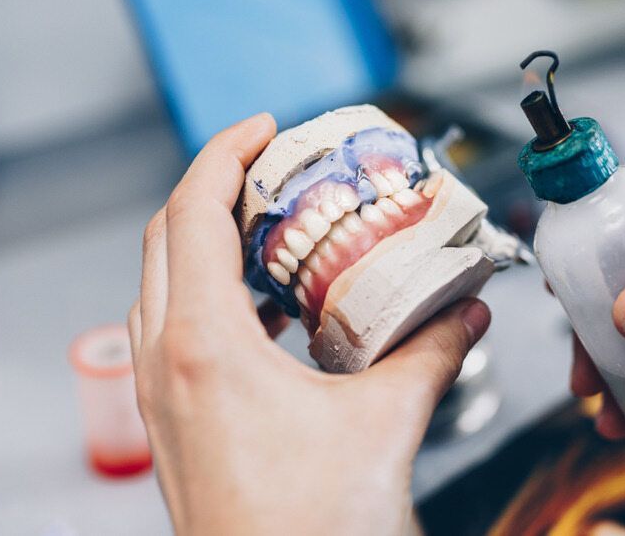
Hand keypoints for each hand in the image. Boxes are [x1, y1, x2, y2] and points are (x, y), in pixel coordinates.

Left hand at [127, 114, 490, 534]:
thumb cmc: (308, 529)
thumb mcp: (385, 424)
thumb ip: (430, 354)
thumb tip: (464, 313)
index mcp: (203, 343)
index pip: (193, 211)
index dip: (227, 154)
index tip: (266, 128)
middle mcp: (164, 362)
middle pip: (167, 236)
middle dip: (215, 186)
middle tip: (272, 168)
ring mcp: (159, 395)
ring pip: (162, 283)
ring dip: (209, 240)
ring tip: (271, 229)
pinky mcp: (172, 423)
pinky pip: (175, 329)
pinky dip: (213, 295)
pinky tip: (270, 312)